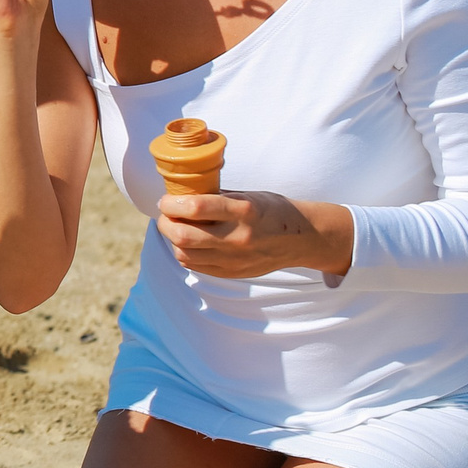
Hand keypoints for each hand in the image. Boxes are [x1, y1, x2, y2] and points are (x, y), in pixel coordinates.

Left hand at [155, 191, 354, 281]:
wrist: (301, 238)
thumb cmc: (272, 210)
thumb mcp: (247, 195)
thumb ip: (215, 196)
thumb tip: (180, 194)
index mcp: (243, 211)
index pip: (195, 208)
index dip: (171, 203)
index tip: (166, 199)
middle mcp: (237, 237)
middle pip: (183, 236)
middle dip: (165, 223)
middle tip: (166, 214)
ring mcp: (235, 259)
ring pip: (185, 254)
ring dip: (173, 239)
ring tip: (177, 227)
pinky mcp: (232, 273)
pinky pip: (195, 266)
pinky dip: (185, 253)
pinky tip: (190, 242)